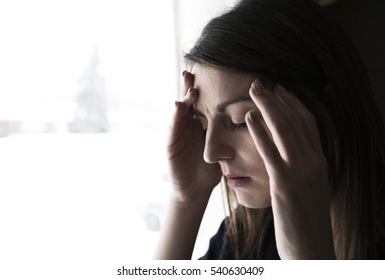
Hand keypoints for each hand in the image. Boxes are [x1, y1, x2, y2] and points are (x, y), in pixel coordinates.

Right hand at [167, 71, 221, 203]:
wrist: (196, 190)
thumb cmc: (210, 169)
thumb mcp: (223, 149)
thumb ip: (231, 135)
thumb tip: (254, 119)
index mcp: (201, 126)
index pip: (204, 104)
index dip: (206, 90)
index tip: (213, 74)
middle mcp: (189, 126)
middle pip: (190, 103)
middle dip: (191, 87)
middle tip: (194, 70)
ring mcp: (179, 134)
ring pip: (181, 112)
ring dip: (185, 98)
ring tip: (192, 87)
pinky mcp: (171, 145)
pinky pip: (173, 129)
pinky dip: (175, 116)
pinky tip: (178, 105)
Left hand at [245, 80, 334, 258]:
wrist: (312, 249)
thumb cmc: (306, 220)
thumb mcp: (309, 189)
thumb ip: (302, 168)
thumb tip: (291, 155)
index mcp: (319, 162)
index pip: (308, 124)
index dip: (293, 104)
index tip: (280, 90)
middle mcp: (313, 163)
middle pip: (296, 121)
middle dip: (278, 99)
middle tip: (262, 82)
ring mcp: (301, 172)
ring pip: (285, 131)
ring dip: (268, 107)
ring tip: (254, 89)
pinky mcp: (285, 185)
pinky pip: (271, 152)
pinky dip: (260, 132)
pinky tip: (250, 117)